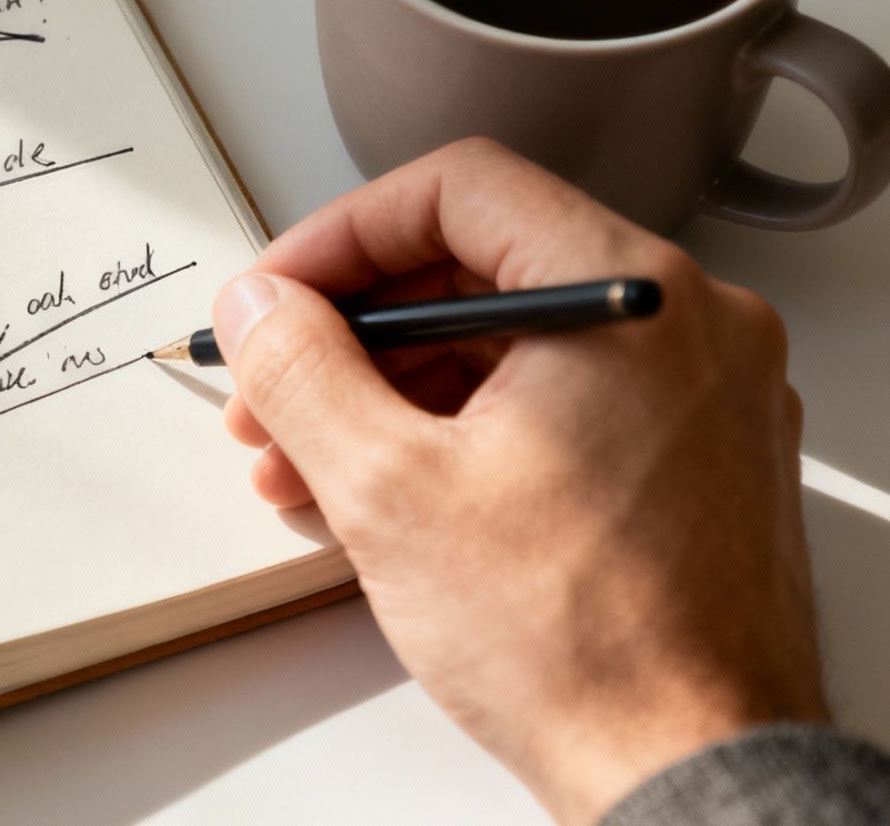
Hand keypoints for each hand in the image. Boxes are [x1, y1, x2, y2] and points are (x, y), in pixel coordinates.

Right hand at [213, 139, 824, 824]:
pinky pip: (556, 404)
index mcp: (632, 298)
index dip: (341, 236)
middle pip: (480, 269)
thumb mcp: (389, 486)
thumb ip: (303, 369)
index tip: (279, 292)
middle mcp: (688, 326)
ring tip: (305, 463)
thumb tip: (259, 305)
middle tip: (273, 384)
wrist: (689, 772)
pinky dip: (461, 429)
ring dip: (393, 390)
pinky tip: (383, 490)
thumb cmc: (585, 646)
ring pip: (512, 346)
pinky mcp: (690, 460)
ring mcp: (699, 396)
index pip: (459, 191)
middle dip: (352, 331)